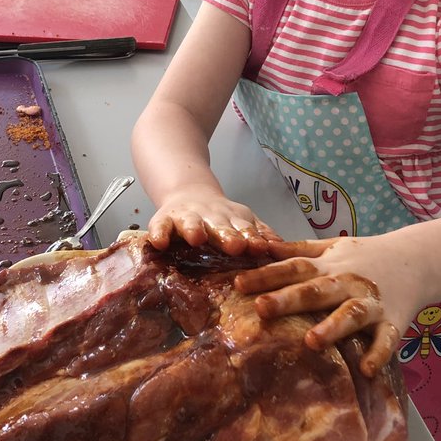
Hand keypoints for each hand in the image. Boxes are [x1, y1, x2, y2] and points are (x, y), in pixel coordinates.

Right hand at [147, 187, 282, 253]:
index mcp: (233, 219)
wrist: (188, 193)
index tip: (260, 247)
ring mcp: (187, 218)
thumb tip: (282, 247)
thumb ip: (261, 233)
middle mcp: (211, 217)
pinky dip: (158, 233)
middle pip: (220, 225)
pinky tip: (159, 242)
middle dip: (228, 235)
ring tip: (196, 238)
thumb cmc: (218, 217)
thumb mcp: (242, 221)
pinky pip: (159, 227)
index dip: (252, 237)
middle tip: (236, 246)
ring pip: (191, 222)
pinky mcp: (164, 220)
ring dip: (194, 229)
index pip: (245, 228)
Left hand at [233, 235, 421, 376]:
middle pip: (317, 290)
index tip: (238, 285)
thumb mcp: (332, 248)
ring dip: (333, 327)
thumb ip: (298, 250)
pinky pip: (387, 340)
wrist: (416, 260)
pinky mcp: (394, 322)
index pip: (294, 267)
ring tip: (312, 342)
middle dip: (290, 299)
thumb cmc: (366, 257)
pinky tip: (366, 369)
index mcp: (329, 265)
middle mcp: (348, 282)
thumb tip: (261, 246)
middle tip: (262, 308)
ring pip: (351, 314)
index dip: (266, 276)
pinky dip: (378, 354)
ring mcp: (372, 303)